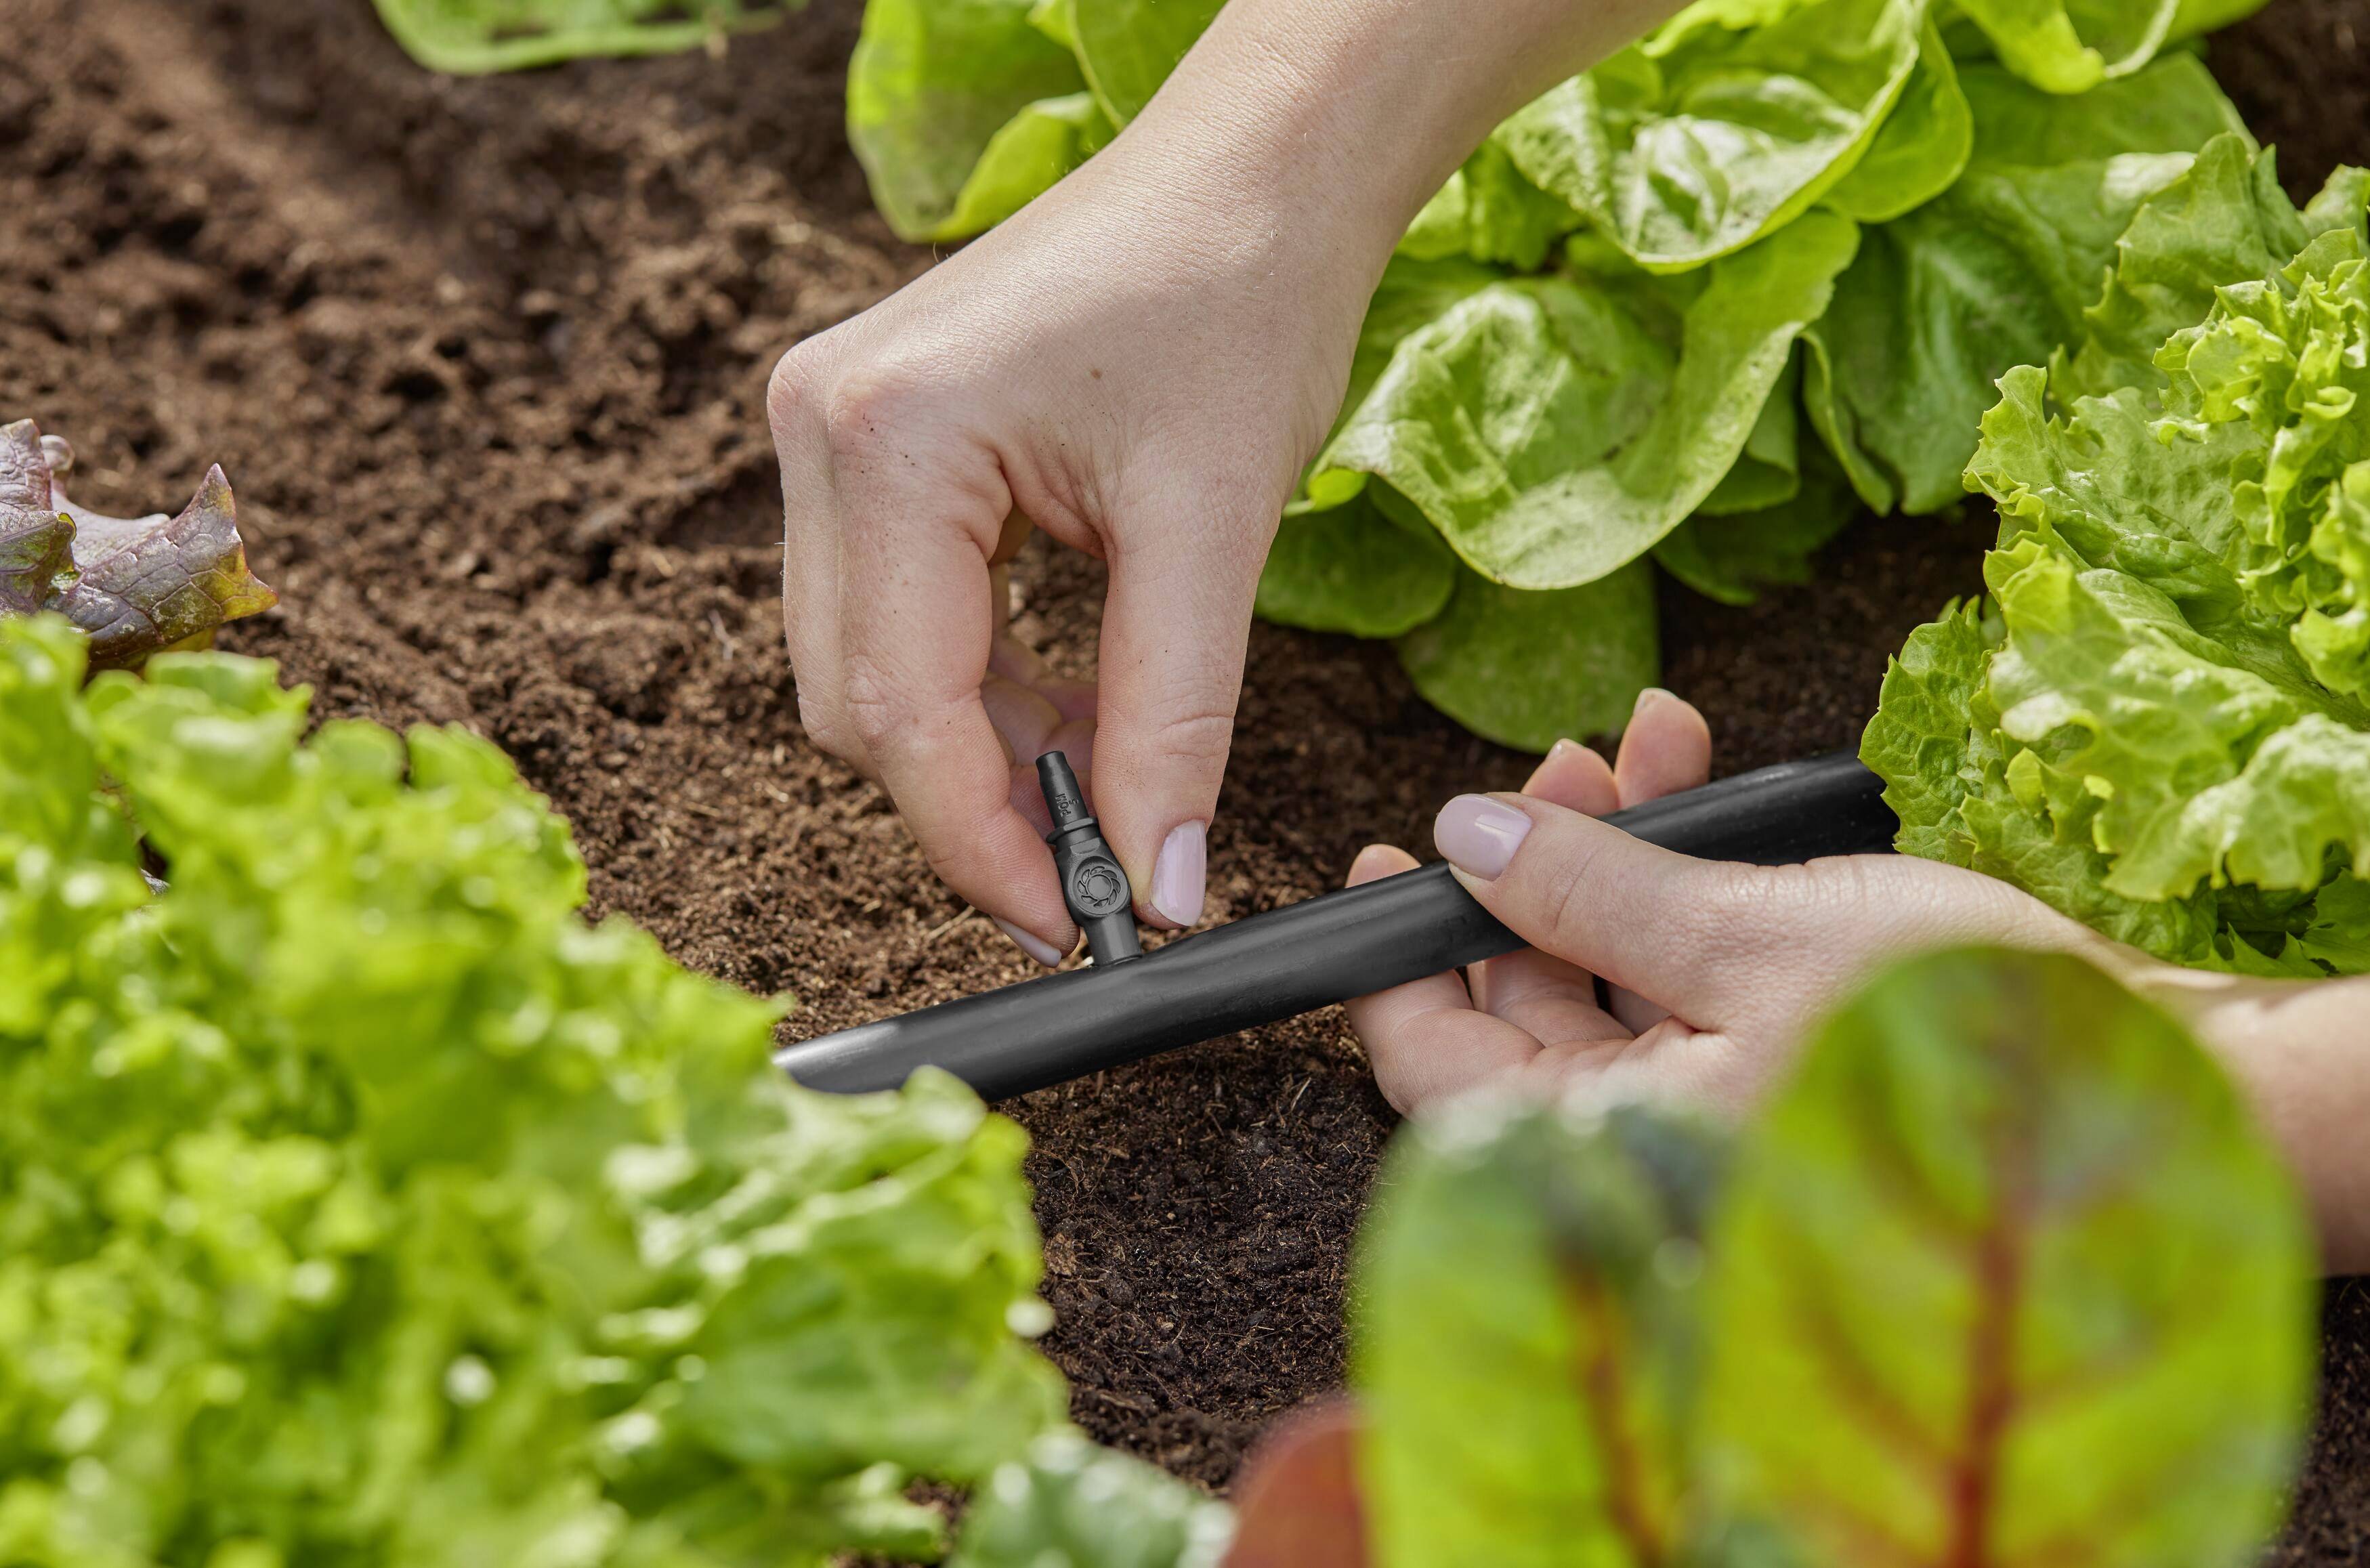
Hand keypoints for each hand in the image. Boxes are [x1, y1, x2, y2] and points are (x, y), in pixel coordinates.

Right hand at [771, 0, 1687, 965]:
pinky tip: (1078, 709)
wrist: (1250, 171)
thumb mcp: (1215, 530)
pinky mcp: (872, 443)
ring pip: (870, 667)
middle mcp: (822, 429)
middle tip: (1102, 868)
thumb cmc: (1240, 298)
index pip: (900, 707)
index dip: (981, 843)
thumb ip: (1174, 721)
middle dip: (977, 802)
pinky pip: (896, 612)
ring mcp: (831, 431)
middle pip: (859, 700)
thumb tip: (1157, 887)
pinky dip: (984, 684)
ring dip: (984, 748)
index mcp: (888, 439)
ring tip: (1113, 776)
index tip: (1068, 927)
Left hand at [1345, 690, 2120, 1118]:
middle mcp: (1647, 1149)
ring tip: (1638, 742)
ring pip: (1604, 976)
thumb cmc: (1958, 1022)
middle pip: (1521, 1008)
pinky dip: (1681, 883)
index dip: (1396, 961)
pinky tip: (1695, 779)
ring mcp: (1707, 1108)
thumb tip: (1465, 841)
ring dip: (1610, 852)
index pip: (1439, 1072)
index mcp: (1614, 1159)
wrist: (2151, 1065)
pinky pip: (1683, 977)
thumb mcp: (1748, 937)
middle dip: (1531, 868)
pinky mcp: (1766, 1063)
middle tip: (1555, 764)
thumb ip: (1589, 895)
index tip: (1383, 861)